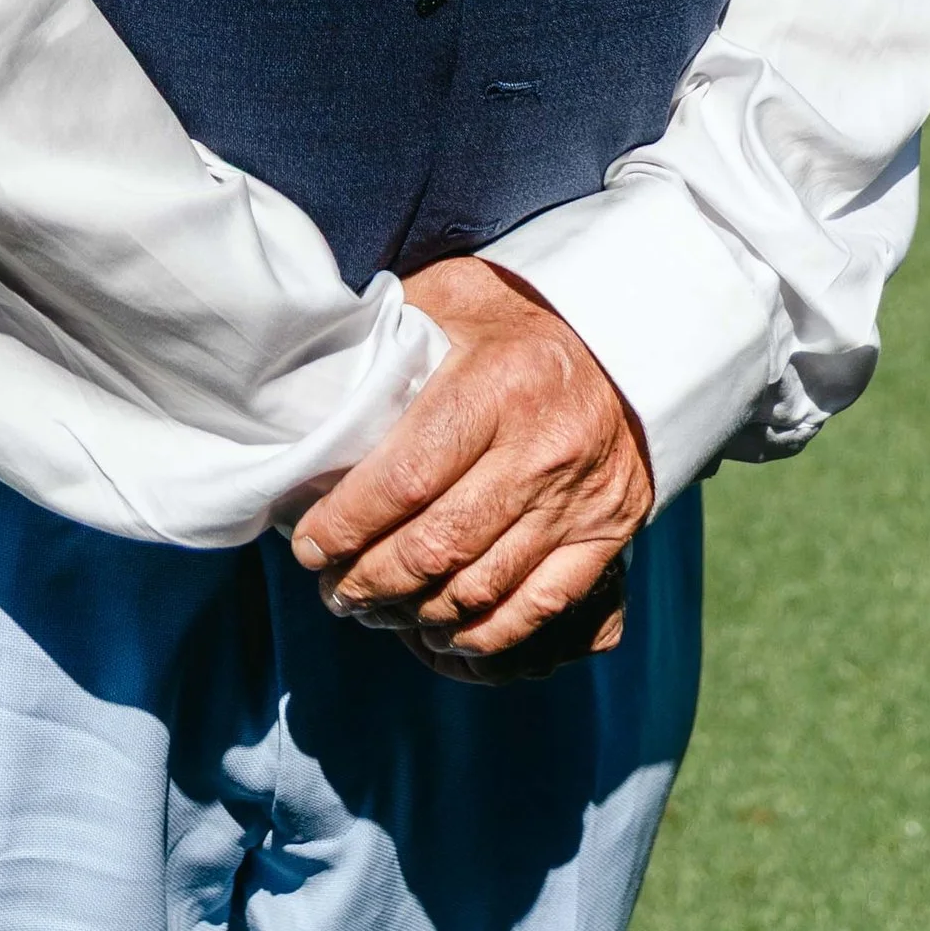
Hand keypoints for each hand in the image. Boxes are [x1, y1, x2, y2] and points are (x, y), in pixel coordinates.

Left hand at [289, 258, 652, 673]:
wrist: (621, 331)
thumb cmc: (510, 314)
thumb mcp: (447, 298)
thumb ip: (387, 341)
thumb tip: (308, 393)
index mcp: (497, 384)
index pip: (406, 478)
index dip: (348, 524)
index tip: (308, 548)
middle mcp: (545, 445)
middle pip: (441, 543)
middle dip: (372, 579)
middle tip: (334, 592)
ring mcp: (582, 496)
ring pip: (484, 583)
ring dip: (418, 612)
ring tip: (374, 611)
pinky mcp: (609, 530)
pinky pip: (541, 604)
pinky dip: (487, 632)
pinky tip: (443, 631)